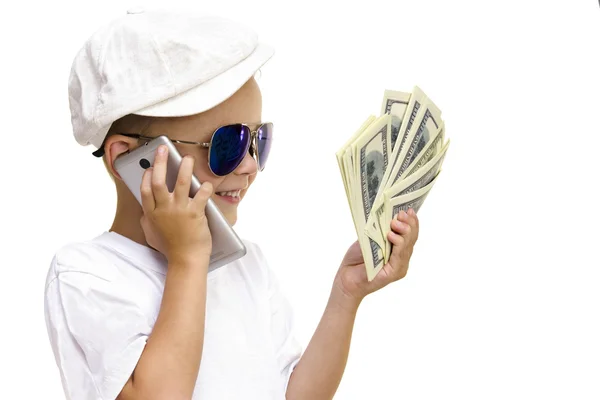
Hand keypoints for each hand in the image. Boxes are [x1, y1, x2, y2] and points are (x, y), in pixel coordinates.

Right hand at [140, 145, 213, 263]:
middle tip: (163, 149)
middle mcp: (164, 209)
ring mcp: (179, 210)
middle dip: (160, 162)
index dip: (147, 175)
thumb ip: (147, 219)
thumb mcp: (151, 233)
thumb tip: (144, 210)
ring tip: (188, 158)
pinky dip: (205, 187)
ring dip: (184, 168)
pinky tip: (207, 183)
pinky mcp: (195, 213)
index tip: (150, 166)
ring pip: (180, 182)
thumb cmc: (170, 248)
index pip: (145, 189)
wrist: (186, 260)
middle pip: (158, 180)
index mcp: (152, 213)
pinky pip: (201, 195)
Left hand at [332, 209, 419, 305]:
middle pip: (412, 239)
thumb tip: (389, 214)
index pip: (410, 235)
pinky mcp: (395, 273)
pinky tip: (391, 235)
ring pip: (407, 246)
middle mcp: (401, 259)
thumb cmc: (356, 260)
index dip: (412, 222)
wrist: (346, 279)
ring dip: (404, 231)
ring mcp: (400, 267)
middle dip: (409, 224)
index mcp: (398, 250)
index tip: (408, 209)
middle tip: (402, 214)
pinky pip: (400, 256)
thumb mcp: (369, 239)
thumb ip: (380, 230)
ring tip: (396, 222)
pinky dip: (397, 243)